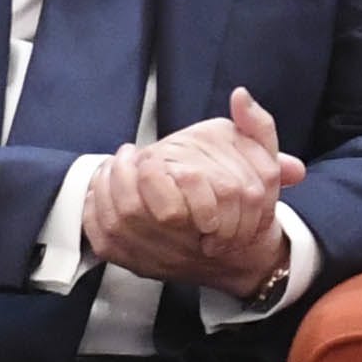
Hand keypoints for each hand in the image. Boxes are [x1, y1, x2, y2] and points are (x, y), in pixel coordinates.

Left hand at [84, 86, 302, 289]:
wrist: (241, 259)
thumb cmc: (250, 211)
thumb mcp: (266, 166)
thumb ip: (257, 127)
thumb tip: (239, 96)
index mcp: (210, 219)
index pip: (170, 203)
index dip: (150, 172)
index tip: (146, 152)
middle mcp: (179, 245)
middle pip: (132, 213)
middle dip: (122, 176)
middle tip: (126, 153)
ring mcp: (156, 257)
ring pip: (115, 224)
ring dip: (107, 188)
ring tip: (112, 166)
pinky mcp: (137, 265)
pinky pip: (104, 240)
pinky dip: (95, 212)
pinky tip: (101, 190)